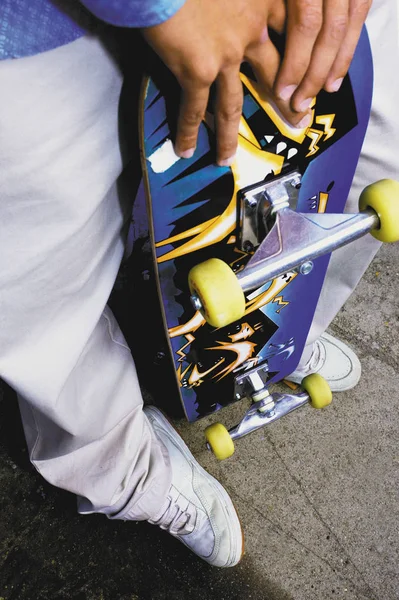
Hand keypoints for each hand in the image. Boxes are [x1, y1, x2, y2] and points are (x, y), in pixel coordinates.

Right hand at [142, 0, 369, 165]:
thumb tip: (236, 5)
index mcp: (265, 0)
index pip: (297, 36)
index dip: (306, 62)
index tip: (314, 78)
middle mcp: (252, 30)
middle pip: (277, 76)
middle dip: (288, 102)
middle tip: (298, 120)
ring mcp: (227, 53)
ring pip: (230, 104)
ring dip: (227, 135)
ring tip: (226, 158)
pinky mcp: (197, 67)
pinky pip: (194, 108)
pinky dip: (188, 131)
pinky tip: (185, 150)